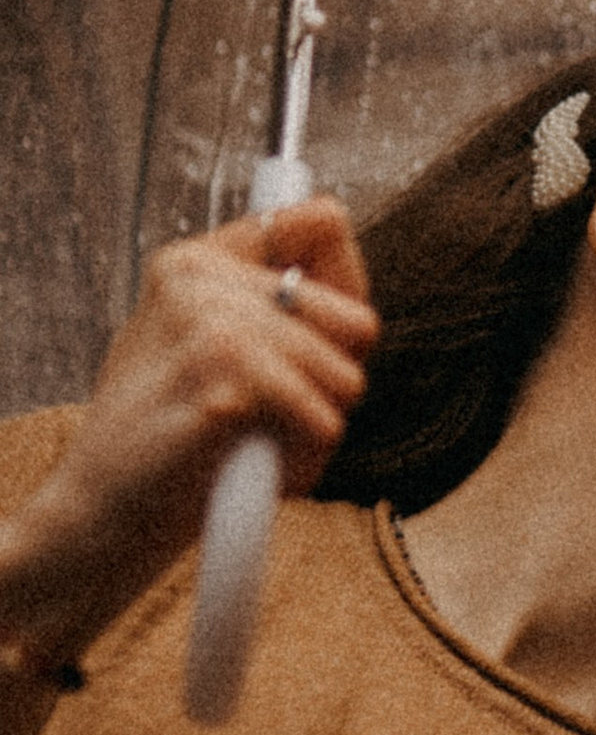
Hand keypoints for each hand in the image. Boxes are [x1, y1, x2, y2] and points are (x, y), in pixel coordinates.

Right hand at [0, 198, 376, 670]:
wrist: (100, 513)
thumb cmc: (160, 439)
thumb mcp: (197, 346)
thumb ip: (260, 297)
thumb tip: (331, 222)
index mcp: (196, 261)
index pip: (323, 224)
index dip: (342, 294)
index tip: (316, 338)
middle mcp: (203, 279)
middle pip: (357, 321)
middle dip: (331, 383)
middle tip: (268, 416)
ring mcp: (214, 324)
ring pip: (347, 380)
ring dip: (312, 432)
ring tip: (249, 445)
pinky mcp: (229, 377)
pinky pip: (326, 424)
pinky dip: (299, 464)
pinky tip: (244, 466)